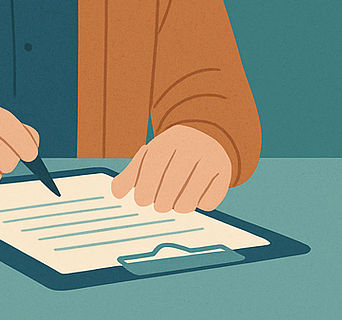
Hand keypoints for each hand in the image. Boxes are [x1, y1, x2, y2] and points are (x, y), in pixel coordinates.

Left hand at [110, 125, 232, 213]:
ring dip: (180, 205)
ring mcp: (210, 158)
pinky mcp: (224, 173)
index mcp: (169, 139)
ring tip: (175, 204)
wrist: (210, 135)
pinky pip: (209, 200)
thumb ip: (133, 173)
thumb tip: (116, 193)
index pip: (155, 163)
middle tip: (159, 206)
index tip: (141, 200)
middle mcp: (191, 146)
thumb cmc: (174, 152)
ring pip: (191, 195)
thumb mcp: (153, 155)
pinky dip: (201, 203)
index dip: (146, 185)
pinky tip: (196, 196)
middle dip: (162, 200)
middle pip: (172, 181)